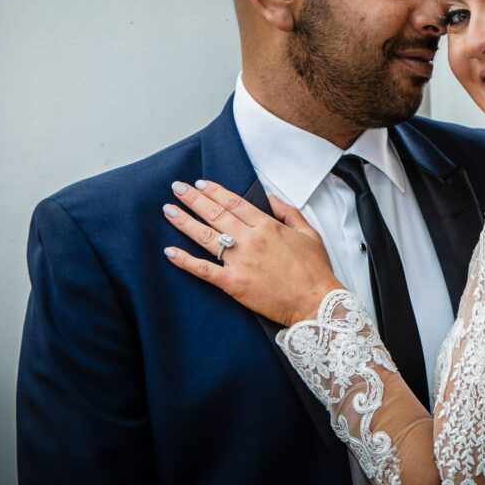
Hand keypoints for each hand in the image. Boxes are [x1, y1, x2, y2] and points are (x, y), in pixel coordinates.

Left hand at [162, 179, 343, 325]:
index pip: (235, 203)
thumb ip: (289, 213)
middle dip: (193, 199)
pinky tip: (169, 251)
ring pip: (205, 236)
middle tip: (176, 188)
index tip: (200, 183)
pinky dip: (185, 260)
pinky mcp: (233, 283)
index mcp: (268, 227)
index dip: (215, 191)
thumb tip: (272, 197)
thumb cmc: (315, 270)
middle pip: (216, 214)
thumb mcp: (310, 234)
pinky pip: (203, 269)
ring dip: (184, 221)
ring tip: (168, 210)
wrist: (316, 301)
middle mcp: (250, 240)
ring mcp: (240, 262)